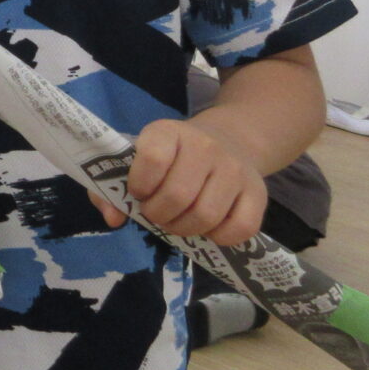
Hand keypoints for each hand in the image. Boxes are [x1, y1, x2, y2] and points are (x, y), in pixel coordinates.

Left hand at [101, 118, 266, 246]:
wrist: (228, 140)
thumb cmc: (172, 157)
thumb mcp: (138, 159)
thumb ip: (110, 188)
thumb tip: (113, 218)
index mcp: (168, 132)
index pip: (152, 160)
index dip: (139, 186)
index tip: (138, 192)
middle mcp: (205, 146)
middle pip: (177, 196)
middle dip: (159, 216)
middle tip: (156, 214)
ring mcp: (235, 169)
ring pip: (206, 216)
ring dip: (184, 229)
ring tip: (177, 221)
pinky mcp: (258, 193)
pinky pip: (239, 228)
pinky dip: (218, 237)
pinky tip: (207, 227)